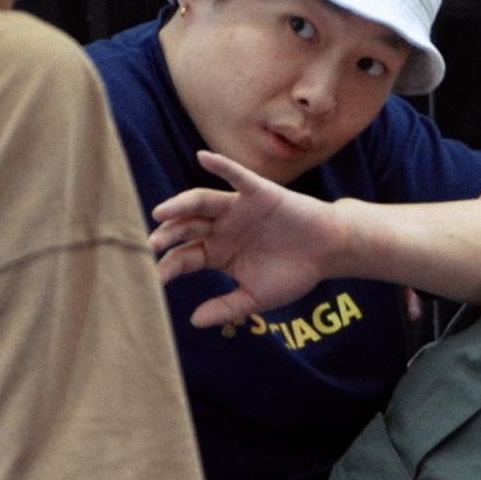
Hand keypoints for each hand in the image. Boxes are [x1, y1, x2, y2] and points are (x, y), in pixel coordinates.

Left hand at [148, 150, 352, 327]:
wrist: (329, 252)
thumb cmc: (293, 273)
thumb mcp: (256, 297)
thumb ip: (226, 308)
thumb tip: (194, 321)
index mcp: (217, 253)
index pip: (184, 258)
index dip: (168, 267)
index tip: (153, 280)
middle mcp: (221, 228)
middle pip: (185, 228)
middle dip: (167, 236)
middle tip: (151, 246)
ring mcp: (237, 208)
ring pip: (201, 202)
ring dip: (180, 205)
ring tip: (160, 213)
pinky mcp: (258, 193)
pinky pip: (237, 176)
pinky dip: (221, 165)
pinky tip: (203, 157)